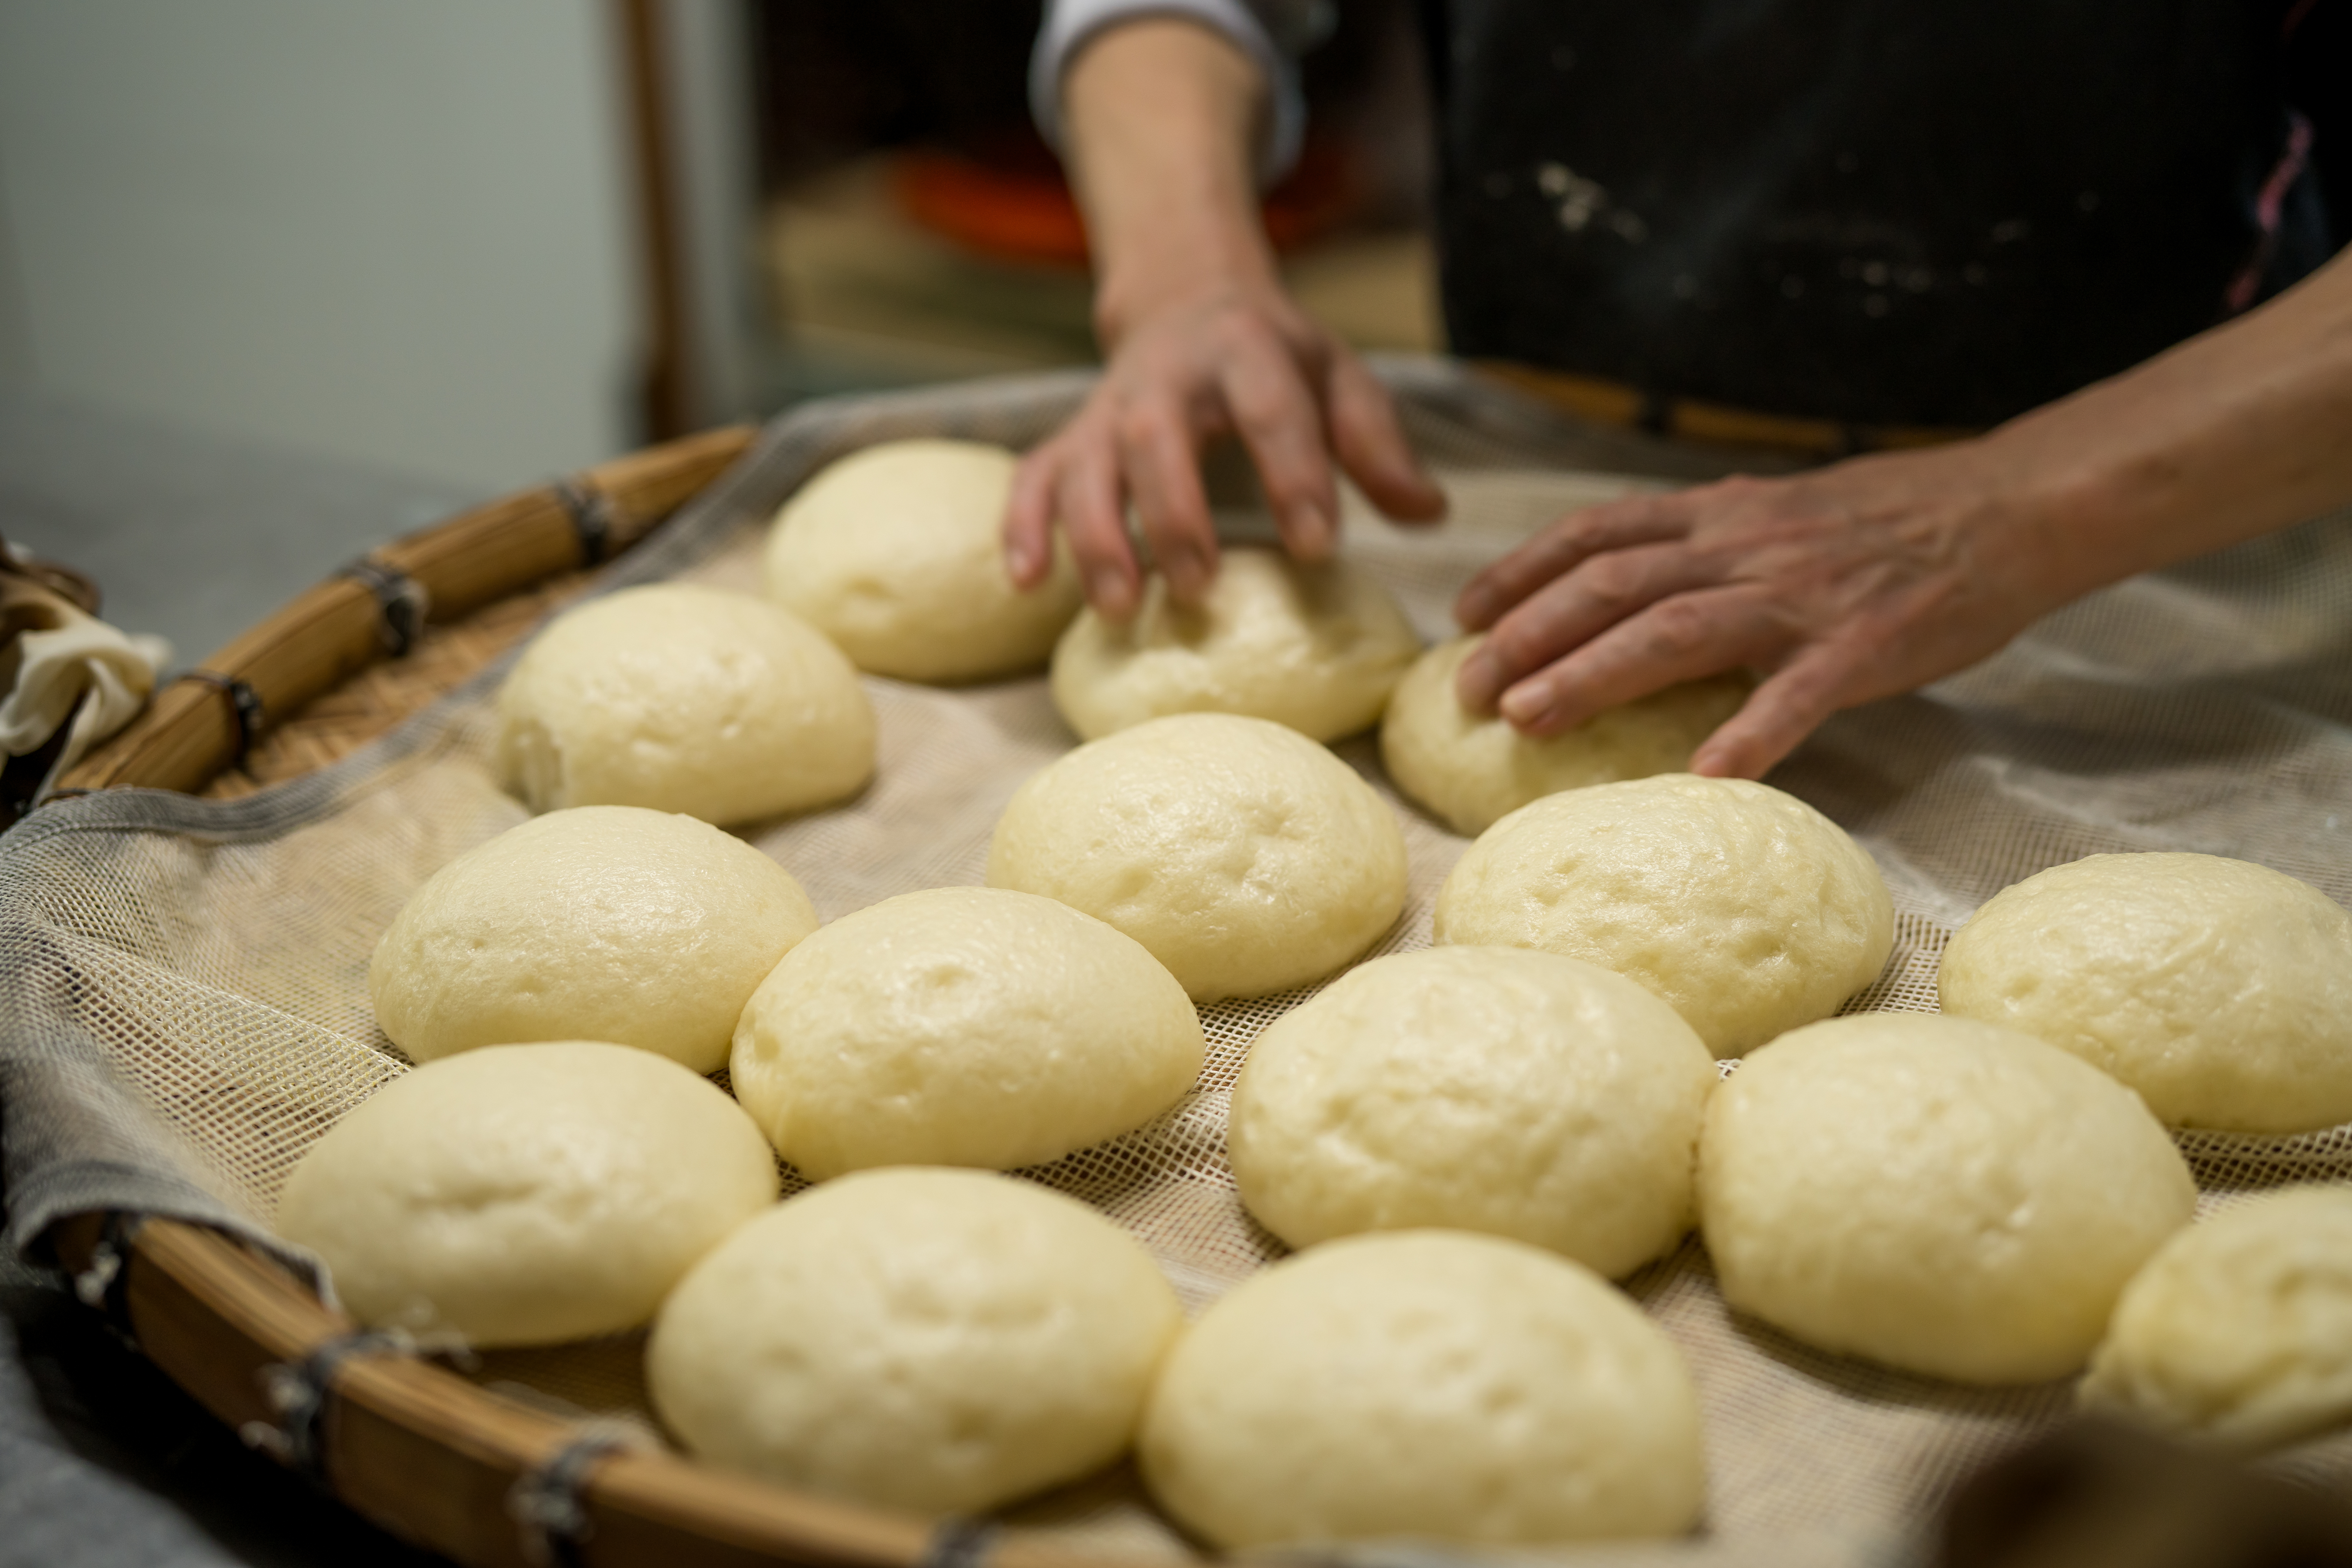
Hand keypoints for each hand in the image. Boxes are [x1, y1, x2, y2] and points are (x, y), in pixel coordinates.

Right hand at [1003, 281, 1445, 619]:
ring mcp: (1108, 408)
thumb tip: (1432, 515)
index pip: (1273, 411)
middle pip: (1157, 439)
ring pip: (1086, 467)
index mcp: (1247, 353)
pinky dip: (1023, 528)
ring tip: (1121, 608)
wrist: (1190, 300)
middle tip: (1199, 589)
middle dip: (1174, 515)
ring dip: (1096, 537)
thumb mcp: (1339, 380)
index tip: (1319, 549)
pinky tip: (1027, 584)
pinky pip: (1033, 479)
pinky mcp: (1070, 437)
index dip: (1295, 477)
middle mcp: (1165, 376)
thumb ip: (1379, 447)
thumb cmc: (1277, 361)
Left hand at [1451, 439, 2078, 779]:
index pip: (1597, 532)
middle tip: (1467, 689)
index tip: (1466, 613)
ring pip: (1677, 630)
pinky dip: (1749, 734)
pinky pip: (1798, 695)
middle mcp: (1746, 545)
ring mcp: (1803, 597)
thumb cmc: (1888, 521)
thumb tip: (1627, 578)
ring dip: (1593, 675)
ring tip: (1528, 721)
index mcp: (1723, 513)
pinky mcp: (1865, 646)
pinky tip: (1703, 776)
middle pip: (1613, 584)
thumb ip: (1705, 540)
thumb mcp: (1778, 509)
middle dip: (1529, 635)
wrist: (2006, 508)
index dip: (1522, 571)